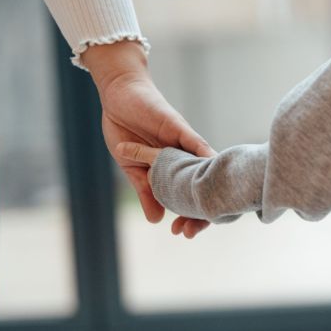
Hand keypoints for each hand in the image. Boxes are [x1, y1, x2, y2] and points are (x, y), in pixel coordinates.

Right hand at [82, 41, 212, 237]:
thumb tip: (156, 221)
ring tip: (208, 209)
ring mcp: (185, 143)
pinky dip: (203, 156)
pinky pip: (195, 143)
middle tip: (191, 231)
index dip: (191, 215)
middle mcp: (185, 157)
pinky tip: (212, 169)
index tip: (184, 233)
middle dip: (201, 210)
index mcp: (175, 169)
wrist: (118, 97)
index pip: (189, 195)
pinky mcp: (179, 127)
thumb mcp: (133, 169)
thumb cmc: (126, 130)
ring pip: (204, 168)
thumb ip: (146, 192)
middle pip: (202, 186)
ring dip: (206, 188)